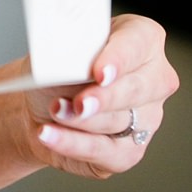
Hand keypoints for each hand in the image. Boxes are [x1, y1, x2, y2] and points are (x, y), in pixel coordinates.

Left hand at [27, 14, 177, 178]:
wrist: (38, 105)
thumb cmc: (56, 70)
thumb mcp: (57, 50)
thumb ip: (69, 51)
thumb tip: (66, 60)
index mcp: (140, 40)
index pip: (139, 42)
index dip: (119, 57)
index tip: (99, 72)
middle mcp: (153, 79)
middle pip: (138, 89)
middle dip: (105, 97)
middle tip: (80, 102)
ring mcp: (147, 118)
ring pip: (119, 121)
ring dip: (80, 119)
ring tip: (53, 111)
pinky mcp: (130, 151)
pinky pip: (105, 151)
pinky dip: (71, 143)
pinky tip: (49, 133)